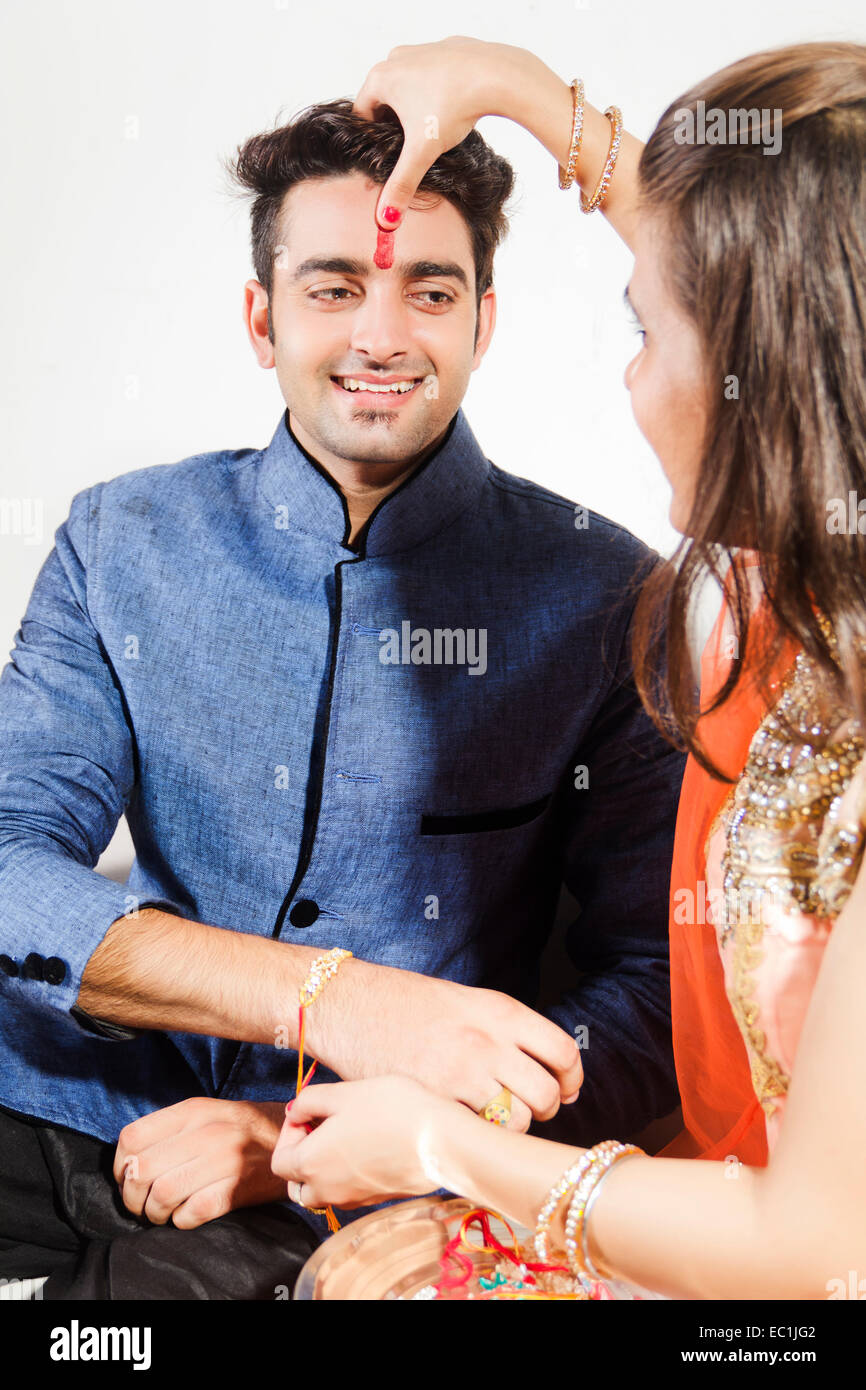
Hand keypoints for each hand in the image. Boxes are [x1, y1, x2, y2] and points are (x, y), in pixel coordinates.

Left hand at [113, 1098, 288, 1228]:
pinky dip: (180, 1221)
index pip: (133, 1137)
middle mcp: (206, 1133)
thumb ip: (170, 1129)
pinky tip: (186, 1214)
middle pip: (141, 1170)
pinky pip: (189, 1214)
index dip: (120, 1165)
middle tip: (141, 1203)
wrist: (290, 1141)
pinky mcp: (235, 1190)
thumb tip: (129, 1160)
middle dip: (132, 1196)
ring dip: (154, 1212)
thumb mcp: (206, 1113)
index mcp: (193, 1111)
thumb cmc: (240, 1131)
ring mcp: (222, 1162)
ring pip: (161, 1195)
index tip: (127, 1177)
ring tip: (162, 1212)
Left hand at [271, 1076, 458, 1209]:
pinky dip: (346, 1175)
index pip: (279, 1160)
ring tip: (344, 1137)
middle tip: (322, 1127)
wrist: (440, 1138)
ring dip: (323, 1169)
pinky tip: (368, 1145)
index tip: (310, 1113)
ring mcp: (353, 1199)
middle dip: (301, 1156)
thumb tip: (295, 1112)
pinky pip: (348, 1193)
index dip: (288, 1132)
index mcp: (311, 1164)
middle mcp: (327, 1190)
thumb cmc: (390, 1109)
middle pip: (296, 1184)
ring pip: (322, 1193)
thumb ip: (309, 1101)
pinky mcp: (376, 1200)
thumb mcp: (343, 1093)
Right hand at [304, 958, 582, 1131]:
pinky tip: (462, 1126)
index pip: (563, 1052)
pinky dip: (476, 1137)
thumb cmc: (404, 1003)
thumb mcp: (466, 1001)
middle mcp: (487, 1041)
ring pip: (517, 1121)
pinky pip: (476, 1133)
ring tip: (492, 1120)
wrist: (347, 1003)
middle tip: (528, 1109)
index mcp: (500, 1011)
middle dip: (545, 1109)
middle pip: (547, 1093)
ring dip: (511, 1128)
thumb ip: (505, 1029)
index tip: (565, 1090)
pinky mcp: (432, 1099)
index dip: (571, 1079)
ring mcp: (460, 1073)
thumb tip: (545, 1065)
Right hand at [353, 37, 541, 227]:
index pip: (362, 114)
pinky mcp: (445, 49)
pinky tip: (452, 110)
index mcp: (380, 77)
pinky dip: (436, 93)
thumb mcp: (423, 152)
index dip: (372, 139)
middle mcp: (396, 57)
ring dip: (414, 108)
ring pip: (408, 86)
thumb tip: (385, 220)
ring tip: (432, 130)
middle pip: (384, 99)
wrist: (496, 75)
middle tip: (411, 147)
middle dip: (394, 125)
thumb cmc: (454, 107)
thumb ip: (402, 184)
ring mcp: (421, 49)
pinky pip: (432, 76)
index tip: (388, 156)